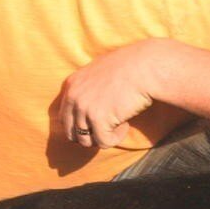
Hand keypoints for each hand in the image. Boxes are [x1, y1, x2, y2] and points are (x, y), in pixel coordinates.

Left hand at [52, 40, 174, 148]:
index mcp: (71, 85)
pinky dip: (115, 138)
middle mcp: (73, 97)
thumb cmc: (130, 66)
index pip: (64, 118)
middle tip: (107, 129)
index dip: (79, 126)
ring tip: (119, 124)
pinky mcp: (98, 119)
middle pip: (71, 133)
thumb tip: (88, 107)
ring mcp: (84, 109)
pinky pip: (103, 142)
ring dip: (103, 136)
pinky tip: (126, 124)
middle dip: (89, 136)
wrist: (145, 67)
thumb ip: (88, 87)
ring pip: (86, 141)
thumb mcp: (99, 71)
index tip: (95, 126)